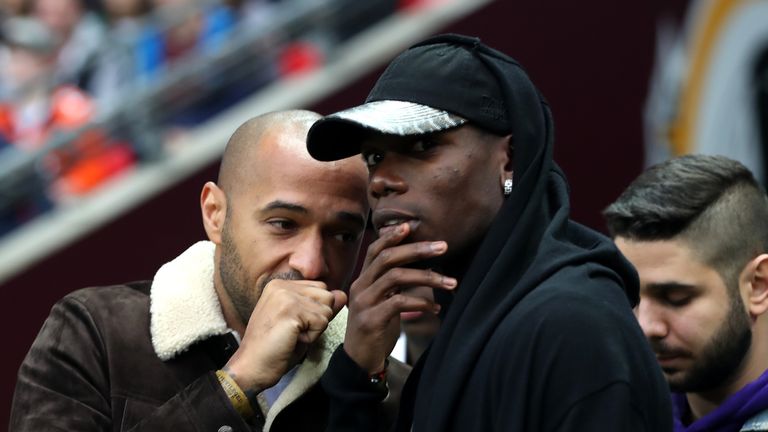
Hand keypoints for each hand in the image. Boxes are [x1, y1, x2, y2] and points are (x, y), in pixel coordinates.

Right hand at [224, 280, 346, 392]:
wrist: (250, 368)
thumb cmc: (275, 348)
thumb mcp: (301, 323)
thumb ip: (321, 307)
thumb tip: (343, 294)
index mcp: (281, 285)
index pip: (321, 288)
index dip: (315, 312)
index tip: (293, 325)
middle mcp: (282, 285)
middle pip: (327, 296)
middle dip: (317, 319)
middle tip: (294, 333)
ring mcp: (285, 296)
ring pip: (327, 310)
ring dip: (315, 329)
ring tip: (293, 336)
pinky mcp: (290, 310)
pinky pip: (322, 322)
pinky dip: (312, 337)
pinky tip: (292, 341)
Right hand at [344, 223, 456, 372]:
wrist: (359, 361)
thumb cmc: (377, 328)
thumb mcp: (384, 301)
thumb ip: (396, 284)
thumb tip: (424, 266)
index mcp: (363, 279)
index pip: (375, 250)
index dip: (392, 236)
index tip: (413, 226)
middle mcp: (361, 286)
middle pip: (387, 258)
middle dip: (417, 249)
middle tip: (443, 246)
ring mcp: (364, 303)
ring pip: (395, 277)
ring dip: (427, 277)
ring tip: (451, 282)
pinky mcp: (371, 320)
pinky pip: (398, 303)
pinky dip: (421, 303)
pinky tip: (436, 309)